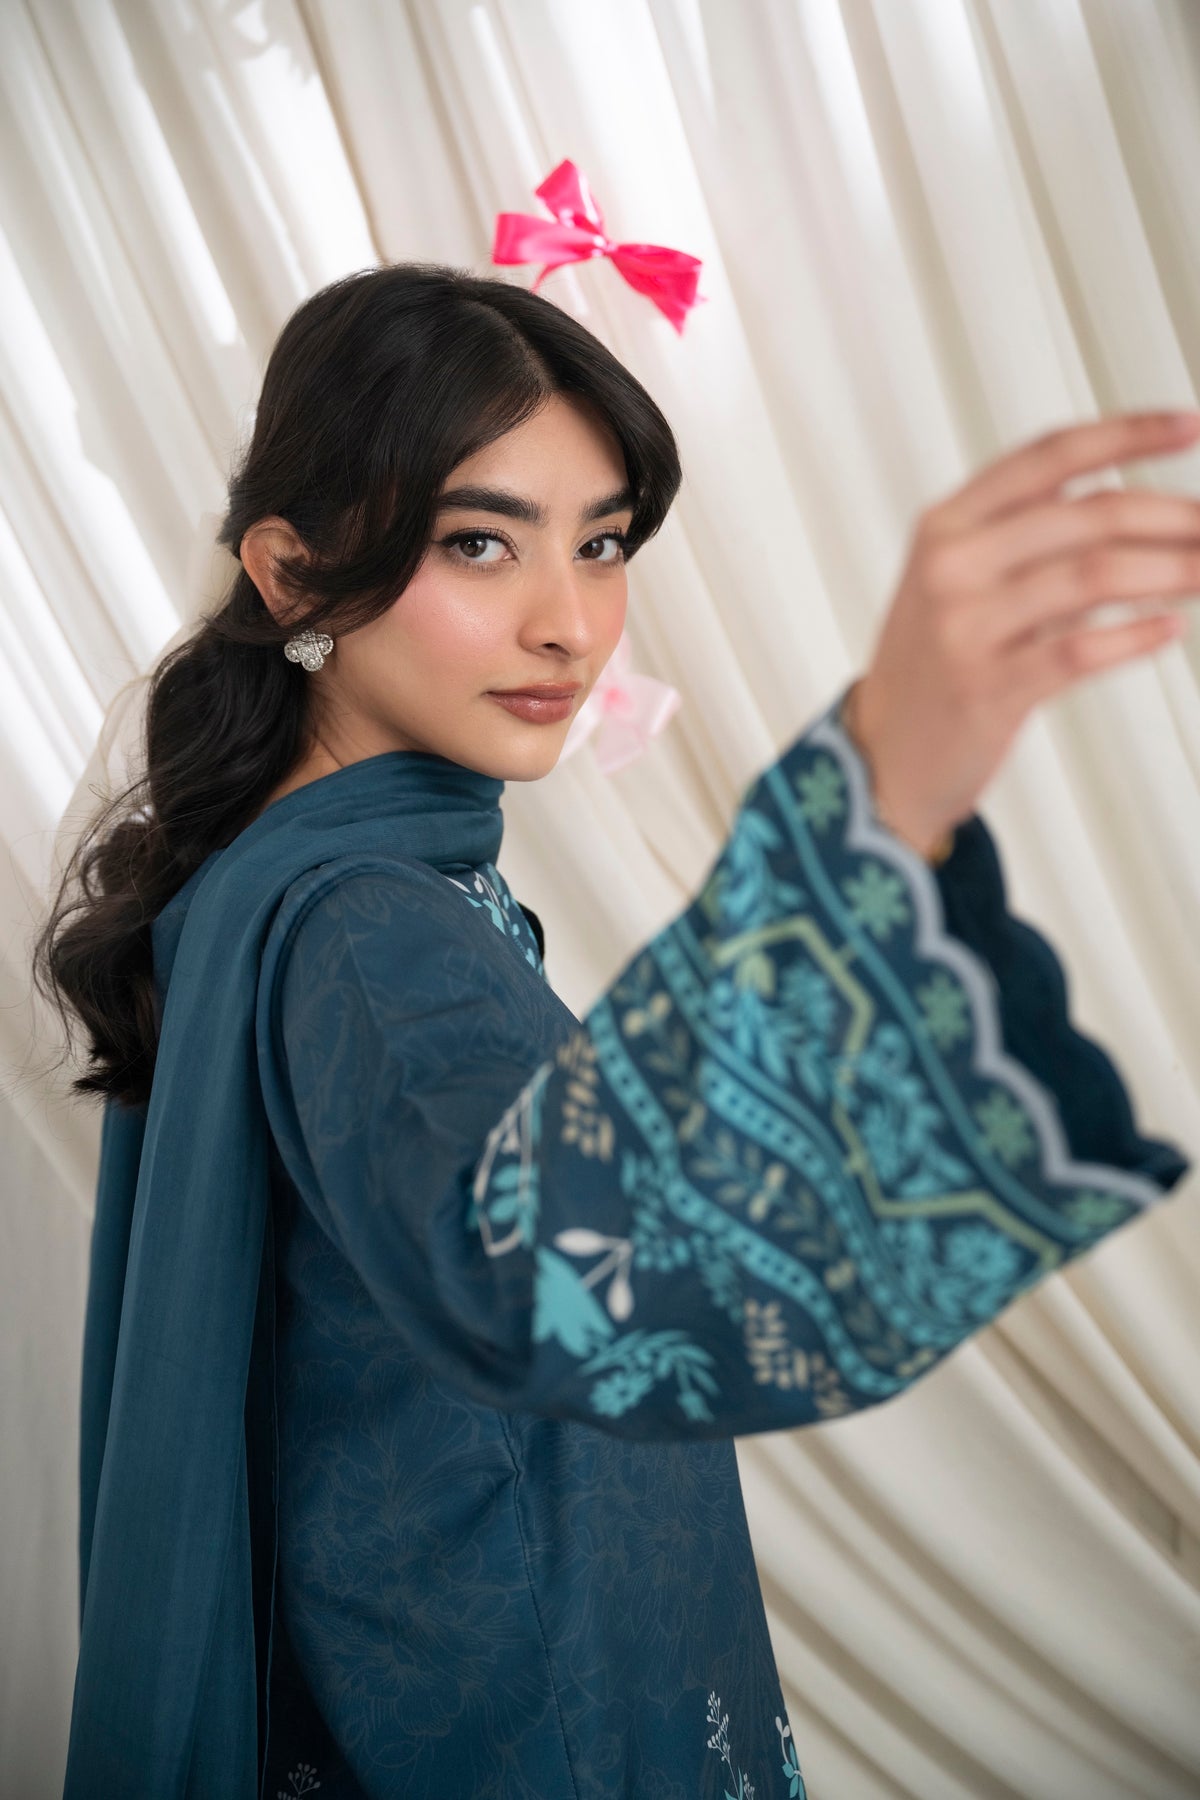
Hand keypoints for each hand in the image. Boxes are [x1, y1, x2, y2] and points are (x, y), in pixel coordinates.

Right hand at [845, 410, 1199, 858]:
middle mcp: (953, 566)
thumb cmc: (933, 661)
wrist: (884, 751)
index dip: (1126, 435)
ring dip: (1170, 572)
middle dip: (1172, 516)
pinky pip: (1080, 650)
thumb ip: (1025, 535)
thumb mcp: (958, 578)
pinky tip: (1168, 629)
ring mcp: (965, 627)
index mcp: (948, 523)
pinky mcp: (987, 687)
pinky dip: (1135, 636)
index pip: (1049, 456)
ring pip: (1094, 576)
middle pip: (1087, 514)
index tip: (1186, 426)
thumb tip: (1137, 505)